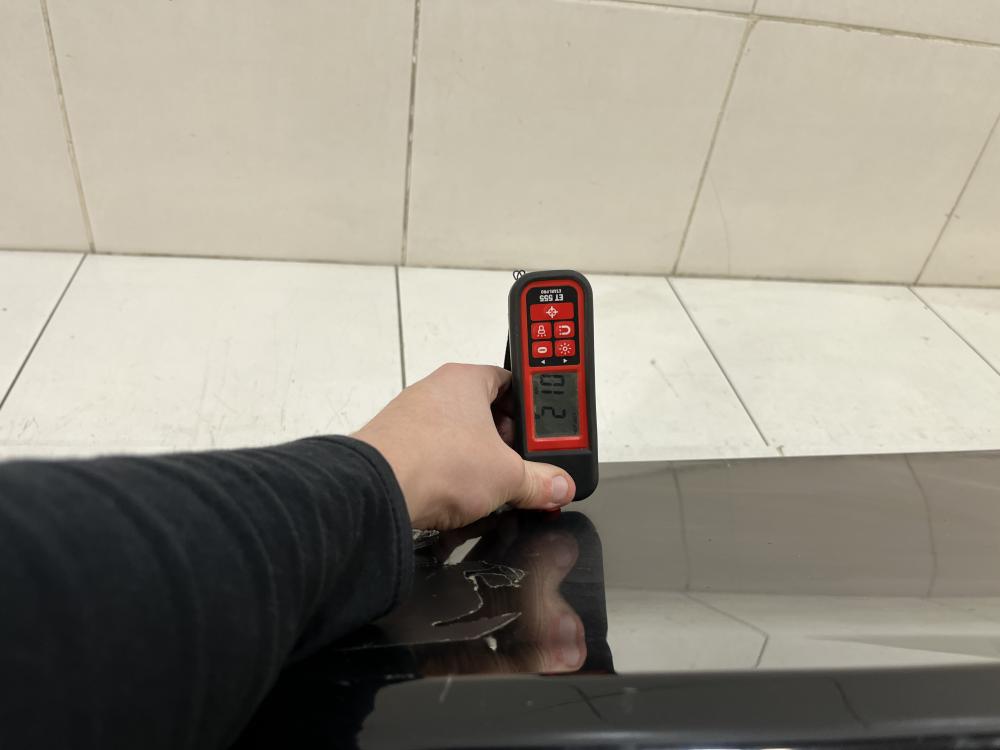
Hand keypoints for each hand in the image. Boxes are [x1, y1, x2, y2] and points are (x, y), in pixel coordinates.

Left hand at [353, 363, 575, 529]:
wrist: (377, 490)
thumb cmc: (434, 462)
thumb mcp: (507, 476)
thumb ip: (540, 481)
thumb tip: (558, 485)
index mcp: (466, 379)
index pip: (511, 382)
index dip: (532, 411)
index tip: (543, 435)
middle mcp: (436, 390)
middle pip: (485, 411)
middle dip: (506, 441)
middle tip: (522, 467)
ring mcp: (412, 418)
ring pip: (459, 435)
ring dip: (478, 458)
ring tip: (491, 485)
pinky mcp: (396, 446)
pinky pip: (435, 454)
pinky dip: (450, 471)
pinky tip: (458, 494)